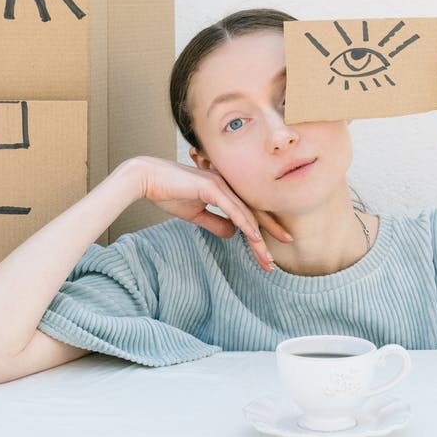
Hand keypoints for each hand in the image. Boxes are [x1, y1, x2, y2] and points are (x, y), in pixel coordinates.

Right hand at [125, 156, 289, 270]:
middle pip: (254, 210)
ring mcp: (220, 184)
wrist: (147, 179)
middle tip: (289, 243)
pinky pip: (232, 208)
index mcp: (225, 189)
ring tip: (267, 256)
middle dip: (271, 229)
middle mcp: (227, 184)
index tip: (273, 244)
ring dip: (258, 237)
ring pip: (246, 213)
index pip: (249, 210)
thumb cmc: (169, 192)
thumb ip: (215, 223)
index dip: (263, 226)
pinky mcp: (211, 187)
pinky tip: (254, 237)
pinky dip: (245, 223)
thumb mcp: (195, 214)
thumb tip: (232, 234)